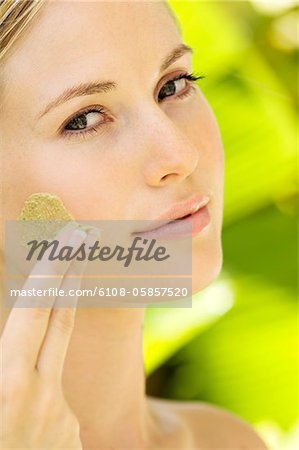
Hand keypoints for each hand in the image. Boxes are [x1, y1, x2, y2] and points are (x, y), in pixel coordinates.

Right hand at [0, 225, 96, 447]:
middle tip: (79, 241)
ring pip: (55, 357)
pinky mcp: (71, 437)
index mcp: (13, 386)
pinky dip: (41, 382)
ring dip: (55, 323)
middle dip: (69, 278)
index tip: (67, 242)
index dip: (52, 273)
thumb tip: (18, 318)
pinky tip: (25, 405)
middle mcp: (45, 396)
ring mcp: (63, 418)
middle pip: (61, 321)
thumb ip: (4, 364)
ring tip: (60, 288)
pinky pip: (53, 397)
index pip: (37, 313)